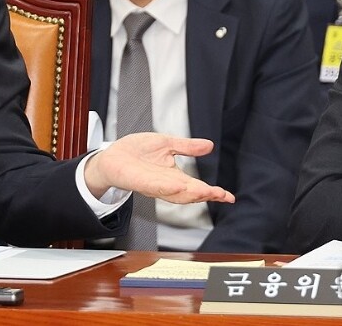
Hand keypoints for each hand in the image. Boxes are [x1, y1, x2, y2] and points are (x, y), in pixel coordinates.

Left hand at [84, 133, 234, 203]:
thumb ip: (187, 147)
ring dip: (189, 193)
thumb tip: (209, 146)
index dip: (213, 192)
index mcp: (174, 176)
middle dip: (205, 194)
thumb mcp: (166, 144)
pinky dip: (167, 186)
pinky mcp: (138, 181)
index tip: (229, 196)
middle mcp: (165, 184)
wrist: (112, 156)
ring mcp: (152, 185)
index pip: (197, 187)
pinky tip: (178, 185)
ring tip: (205, 191)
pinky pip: (154, 186)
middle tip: (221, 195)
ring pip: (174, 193)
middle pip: (189, 194)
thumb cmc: (136, 152)